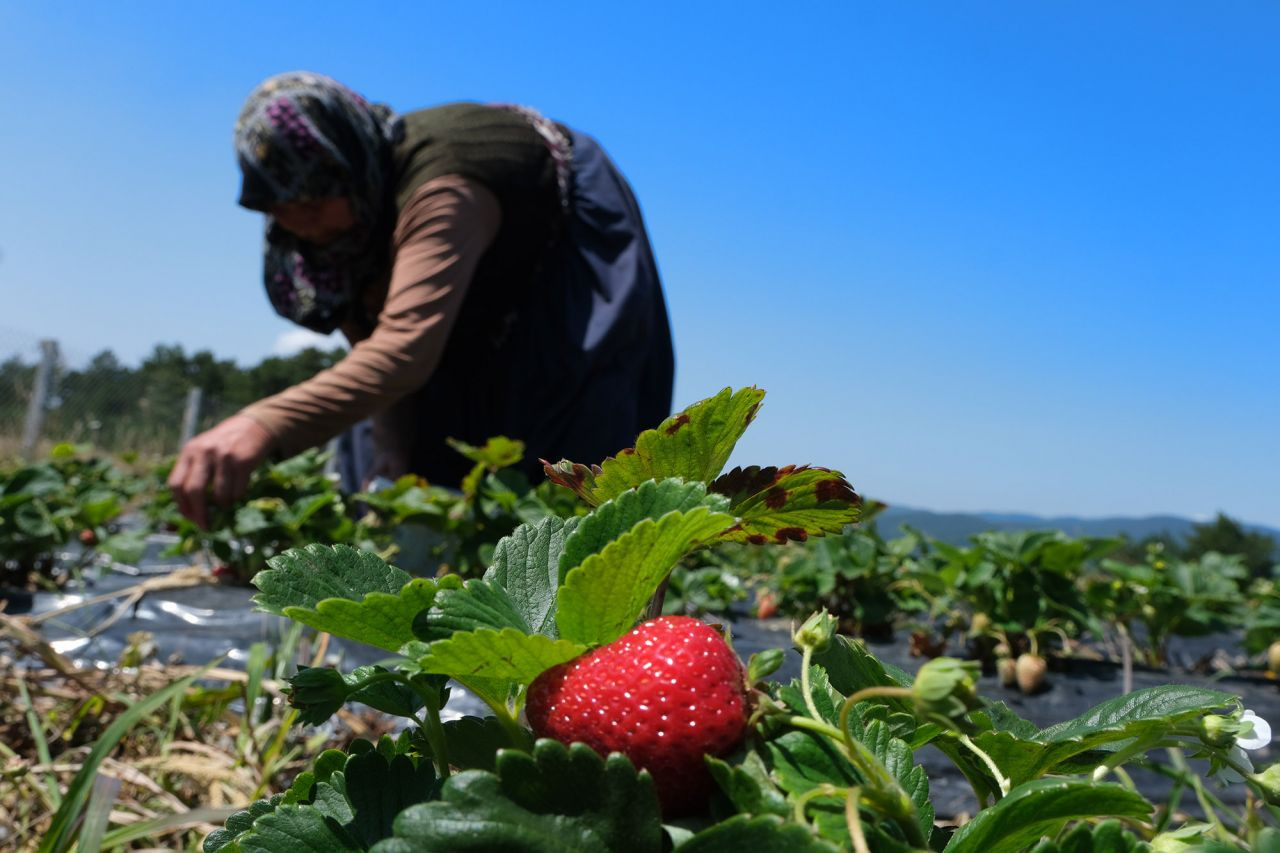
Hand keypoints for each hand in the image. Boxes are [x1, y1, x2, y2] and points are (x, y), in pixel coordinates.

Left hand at [168, 415, 273, 529]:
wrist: (255, 425)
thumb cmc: (226, 445)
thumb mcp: (204, 452)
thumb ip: (194, 473)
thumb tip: (189, 510)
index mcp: (189, 452)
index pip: (176, 484)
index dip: (182, 506)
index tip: (190, 519)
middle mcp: (203, 452)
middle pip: (194, 491)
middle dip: (199, 514)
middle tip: (206, 526)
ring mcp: (224, 456)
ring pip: (219, 494)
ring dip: (223, 506)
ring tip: (227, 505)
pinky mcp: (243, 460)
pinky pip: (237, 490)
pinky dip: (237, 497)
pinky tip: (238, 492)